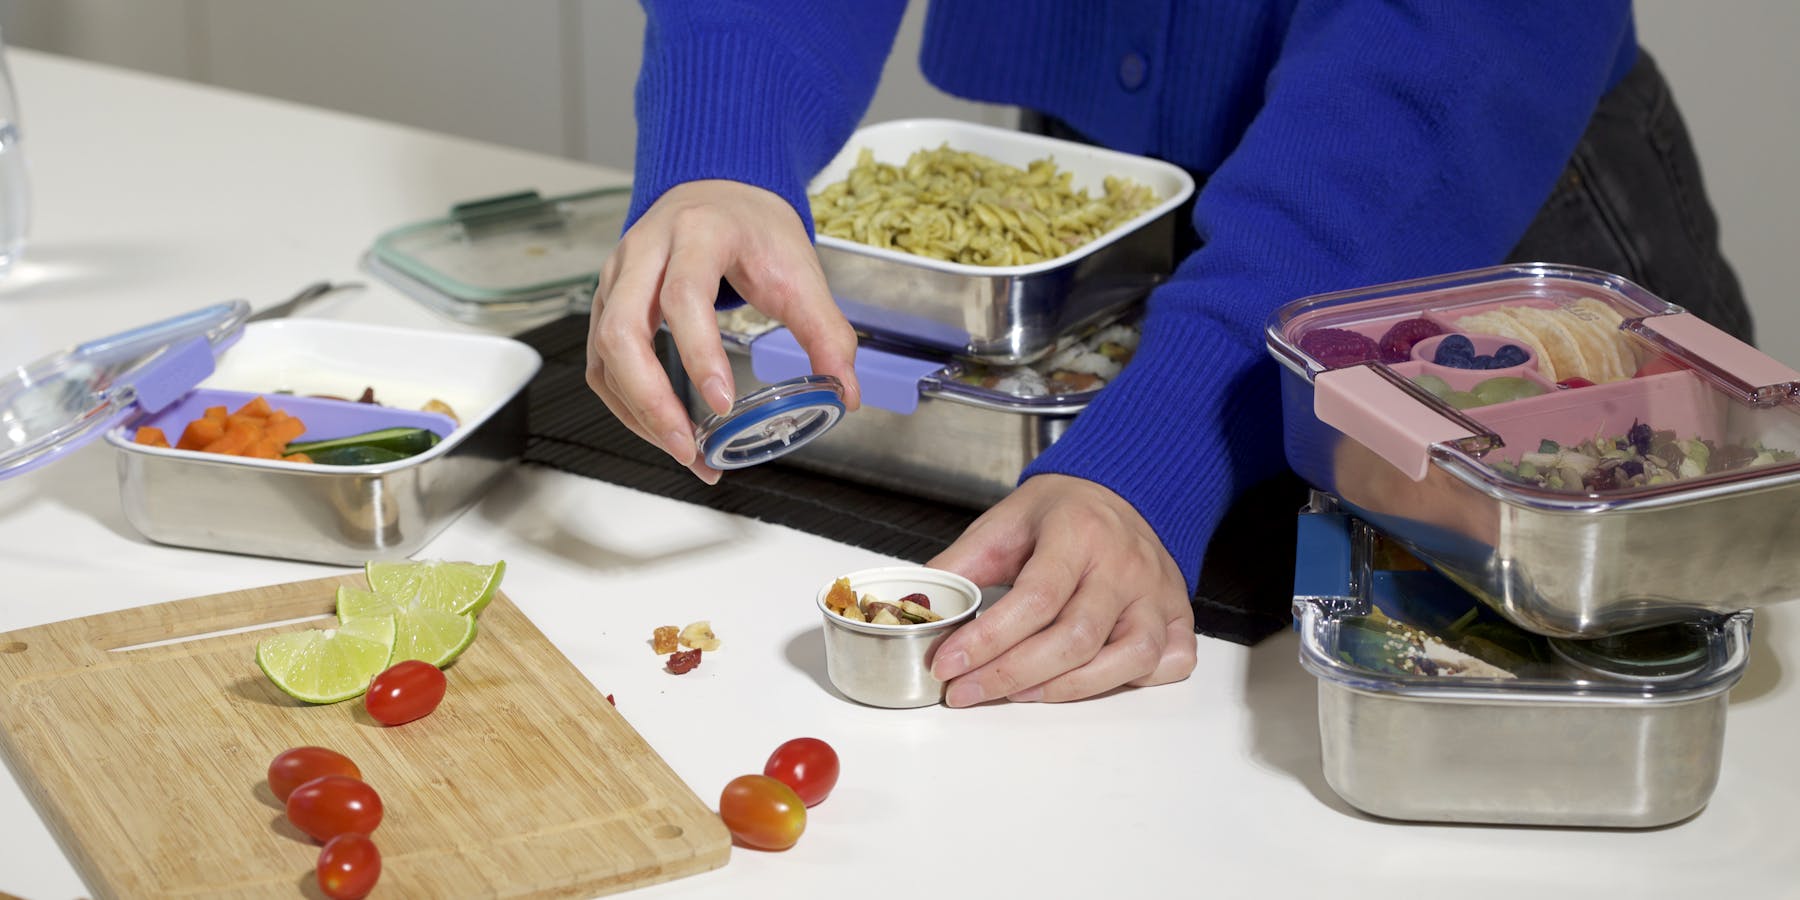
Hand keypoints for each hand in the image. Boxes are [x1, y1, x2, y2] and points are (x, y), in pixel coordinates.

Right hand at [587, 179, 860, 481]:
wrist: (720, 192)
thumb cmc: (754, 229)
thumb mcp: (800, 270)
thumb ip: (826, 332)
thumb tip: (844, 392)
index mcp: (697, 233)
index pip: (683, 296)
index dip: (698, 354)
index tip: (721, 402)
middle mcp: (645, 251)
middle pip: (622, 331)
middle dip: (651, 400)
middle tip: (688, 447)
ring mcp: (617, 277)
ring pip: (604, 354)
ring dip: (638, 412)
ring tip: (683, 451)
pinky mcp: (607, 303)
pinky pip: (601, 363)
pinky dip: (627, 404)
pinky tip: (661, 429)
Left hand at [926, 474, 1195, 705]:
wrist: (1122, 490)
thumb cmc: (1061, 513)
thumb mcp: (1004, 523)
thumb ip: (960, 567)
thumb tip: (914, 611)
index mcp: (1078, 532)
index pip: (1034, 599)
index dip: (988, 641)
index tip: (947, 665)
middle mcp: (1125, 564)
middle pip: (1075, 639)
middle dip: (1011, 675)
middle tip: (965, 691)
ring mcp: (1157, 592)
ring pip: (1127, 659)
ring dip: (1066, 688)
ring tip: (1017, 693)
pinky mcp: (1178, 614)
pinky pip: (1170, 662)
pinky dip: (1133, 681)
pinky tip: (1091, 680)